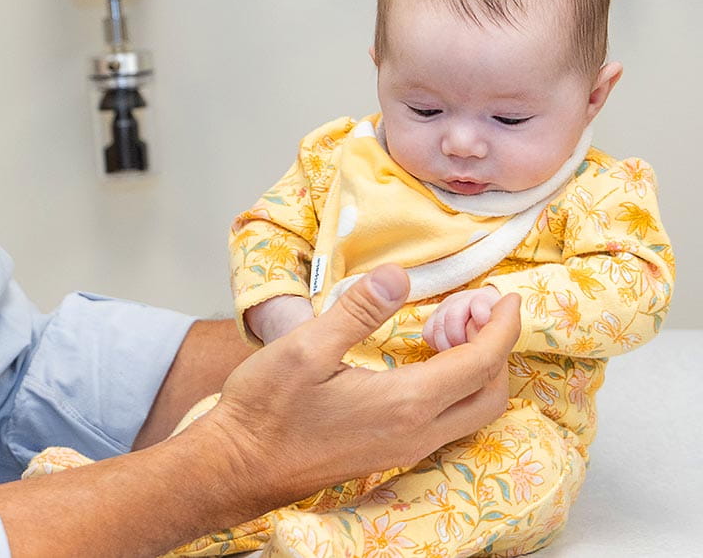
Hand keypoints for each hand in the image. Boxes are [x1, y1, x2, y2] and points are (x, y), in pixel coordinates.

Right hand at [193, 264, 519, 510]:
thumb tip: (398, 276)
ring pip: (472, 412)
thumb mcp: (303, 348)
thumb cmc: (265, 411)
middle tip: (468, 309)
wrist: (238, 466)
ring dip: (475, 370)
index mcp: (404, 404)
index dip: (500, 326)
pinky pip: (447, 422)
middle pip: (490, 393)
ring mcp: (404, 449)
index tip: (503, 297)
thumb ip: (356, 311)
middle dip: (494, 347)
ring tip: (441, 331)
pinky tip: (419, 363)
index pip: (479, 362)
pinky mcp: (390, 454)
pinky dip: (453, 388)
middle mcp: (416, 433)